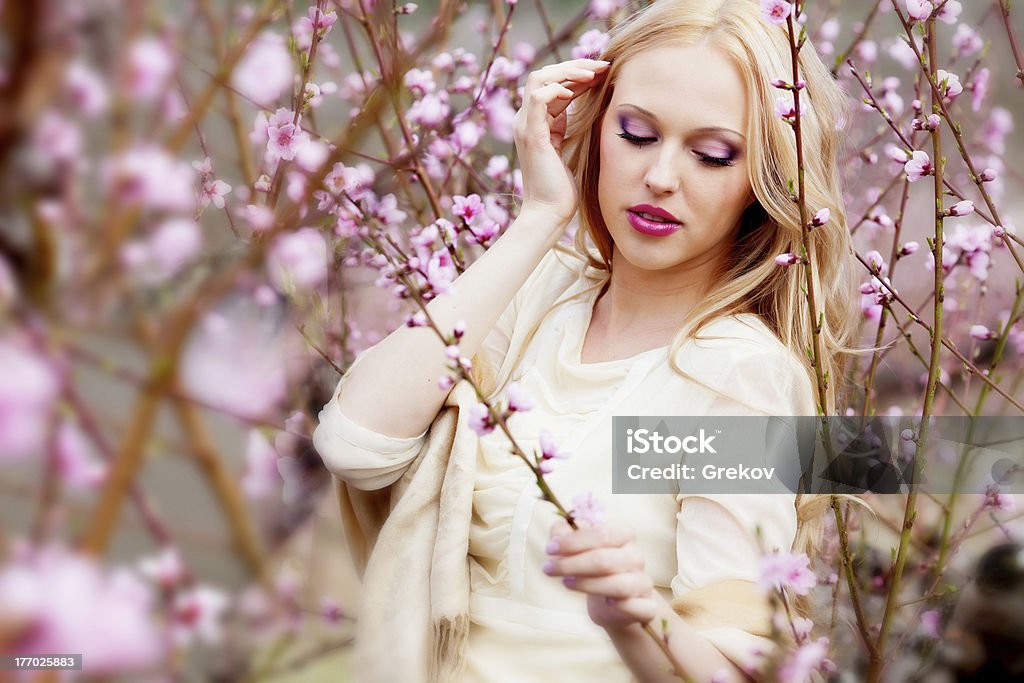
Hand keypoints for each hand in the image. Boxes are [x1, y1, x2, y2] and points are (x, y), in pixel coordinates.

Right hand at [512, 58, 609, 227]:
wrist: (549, 213)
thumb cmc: (562, 189)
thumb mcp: (570, 149)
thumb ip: (572, 127)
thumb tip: (594, 108)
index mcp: (537, 122)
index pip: (553, 83)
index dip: (577, 73)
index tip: (604, 71)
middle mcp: (527, 120)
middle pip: (544, 74)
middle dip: (575, 65)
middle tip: (603, 65)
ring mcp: (526, 126)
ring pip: (539, 79)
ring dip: (568, 71)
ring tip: (593, 74)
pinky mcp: (532, 135)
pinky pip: (538, 98)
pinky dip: (556, 88)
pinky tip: (575, 92)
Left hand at [543, 517, 658, 630]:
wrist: (613, 606)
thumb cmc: (593, 570)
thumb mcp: (577, 549)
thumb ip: (563, 535)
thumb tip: (556, 530)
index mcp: (623, 535)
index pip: (601, 534)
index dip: (573, 541)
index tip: (549, 549)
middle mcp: (636, 557)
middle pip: (605, 560)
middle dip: (572, 564)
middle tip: (548, 569)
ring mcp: (643, 582)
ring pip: (620, 585)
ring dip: (588, 584)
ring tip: (566, 583)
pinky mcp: (647, 607)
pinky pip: (640, 607)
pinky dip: (624, 605)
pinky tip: (607, 603)